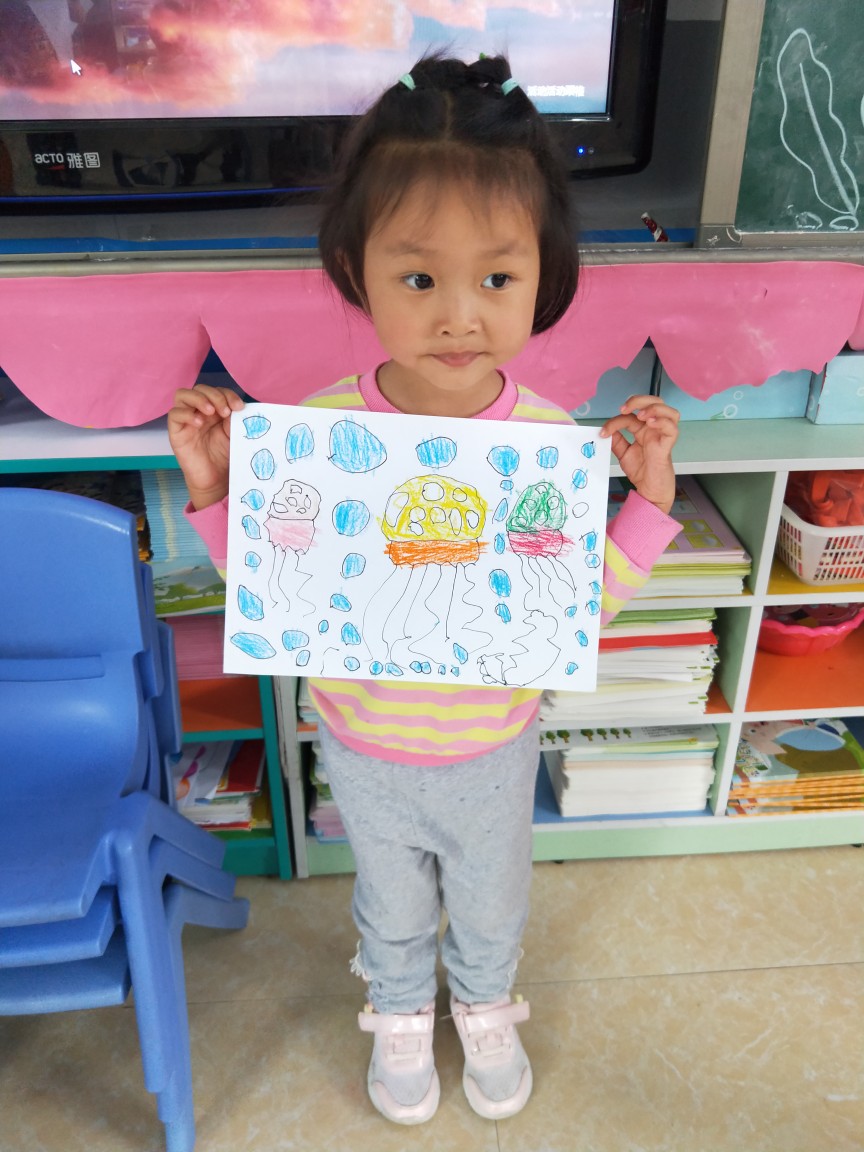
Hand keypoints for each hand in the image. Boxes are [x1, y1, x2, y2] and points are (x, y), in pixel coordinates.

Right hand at [167, 385, 244, 509]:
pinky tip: (199, 423)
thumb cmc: (225, 456)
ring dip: (199, 399)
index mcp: (214, 410)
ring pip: (182, 395)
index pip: (217, 391)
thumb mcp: (234, 434)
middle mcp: (199, 411)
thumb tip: (237, 406)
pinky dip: (186, 413)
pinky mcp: (176, 431)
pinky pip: (174, 414)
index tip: (239, 407)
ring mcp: (186, 420)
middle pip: (200, 389)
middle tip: (225, 411)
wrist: (215, 479)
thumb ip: (234, 419)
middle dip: (215, 396)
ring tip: (211, 412)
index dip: (228, 394)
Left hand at [599, 395, 678, 513]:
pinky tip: (651, 424)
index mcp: (643, 429)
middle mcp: (654, 430)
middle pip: (655, 402)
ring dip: (654, 408)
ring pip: (669, 412)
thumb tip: (605, 429)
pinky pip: (672, 429)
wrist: (649, 492)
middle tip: (624, 408)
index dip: (617, 418)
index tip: (604, 432)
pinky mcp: (667, 447)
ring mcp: (663, 437)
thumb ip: (616, 440)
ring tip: (641, 416)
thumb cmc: (641, 472)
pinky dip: (663, 422)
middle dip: (639, 400)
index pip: (631, 415)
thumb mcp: (623, 454)